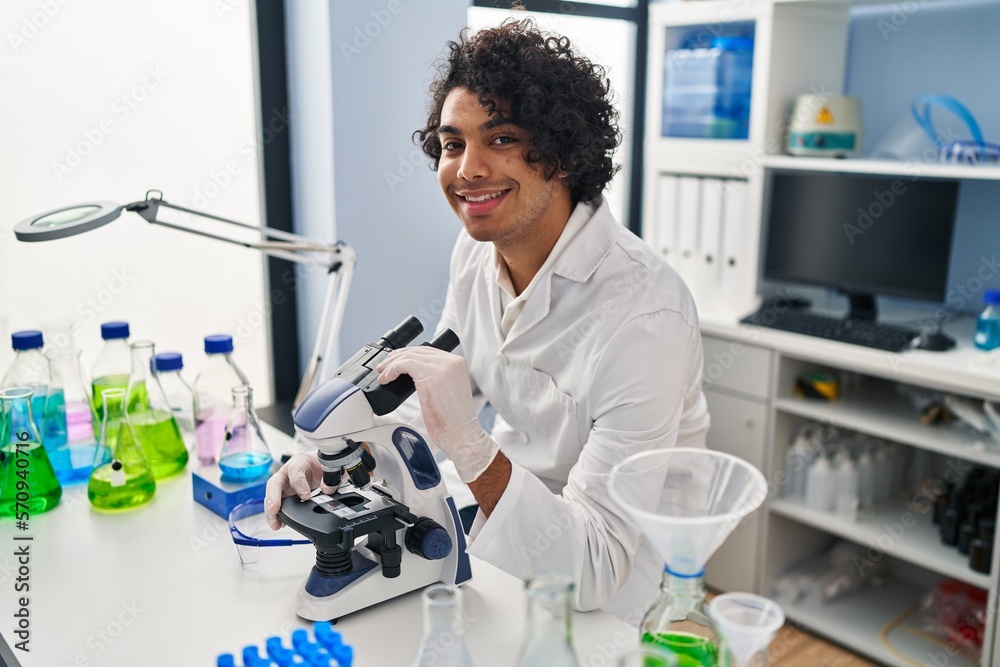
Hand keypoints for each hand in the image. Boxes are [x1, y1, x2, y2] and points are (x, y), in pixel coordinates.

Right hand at [264, 451, 336, 529]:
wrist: (319, 465)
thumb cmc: (321, 463)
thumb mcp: (329, 467)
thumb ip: (329, 477)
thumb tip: (328, 489)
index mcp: (299, 462)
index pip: (295, 470)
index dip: (299, 484)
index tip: (306, 496)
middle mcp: (287, 472)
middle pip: (274, 483)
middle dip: (273, 497)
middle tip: (274, 510)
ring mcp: (284, 485)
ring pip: (271, 496)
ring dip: (271, 511)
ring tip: (275, 524)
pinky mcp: (284, 495)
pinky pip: (277, 505)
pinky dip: (277, 515)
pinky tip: (280, 524)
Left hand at [376, 346, 498, 482]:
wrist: (462, 434)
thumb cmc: (454, 420)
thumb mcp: (448, 390)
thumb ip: (437, 377)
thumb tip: (415, 374)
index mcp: (457, 363)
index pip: (428, 351)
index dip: (408, 354)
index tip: (395, 362)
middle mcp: (451, 362)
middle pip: (417, 351)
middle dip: (397, 357)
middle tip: (384, 367)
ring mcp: (442, 368)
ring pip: (409, 356)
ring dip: (392, 364)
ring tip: (383, 374)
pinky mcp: (430, 376)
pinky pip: (405, 364)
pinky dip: (392, 370)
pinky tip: (386, 378)